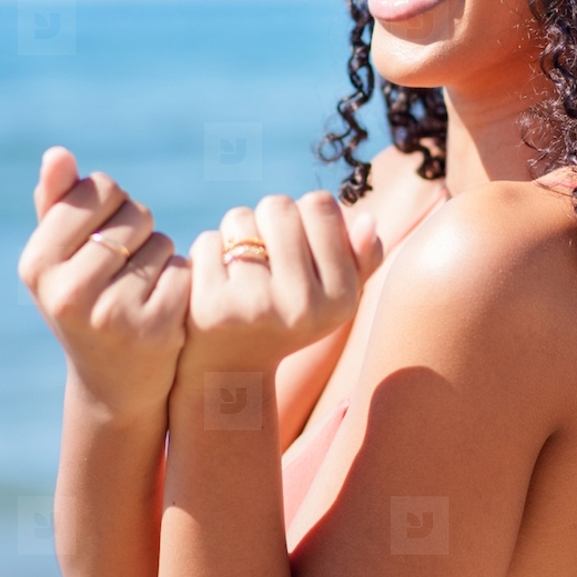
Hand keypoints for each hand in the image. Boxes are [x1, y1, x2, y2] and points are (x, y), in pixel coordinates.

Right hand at [18, 146, 190, 420]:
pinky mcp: (154, 329)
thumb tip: (57, 153)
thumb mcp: (60, 258)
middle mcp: (68, 291)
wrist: (113, 384)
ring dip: (160, 256)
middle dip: (138, 230)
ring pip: (163, 241)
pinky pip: (184, 270)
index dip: (111, 202)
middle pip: (134, 213)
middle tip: (123, 269)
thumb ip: (56, 203)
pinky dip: (180, 281)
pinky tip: (162, 307)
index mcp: (37, 264)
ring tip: (139, 290)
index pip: (96, 189)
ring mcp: (111, 313)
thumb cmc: (85, 303)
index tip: (101, 235)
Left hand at [175, 191, 381, 385]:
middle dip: (266, 221)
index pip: (320, 204)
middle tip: (264, 257)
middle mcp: (304, 305)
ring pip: (239, 219)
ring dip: (235, 235)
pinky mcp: (212, 308)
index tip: (296, 247)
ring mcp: (256, 306)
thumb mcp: (335, 298)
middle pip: (279, 207)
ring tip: (241, 271)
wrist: (233, 372)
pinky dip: (208, 254)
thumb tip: (368, 218)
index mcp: (342, 298)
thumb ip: (362, 259)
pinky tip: (214, 283)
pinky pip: (208, 242)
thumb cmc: (288, 320)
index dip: (302, 216)